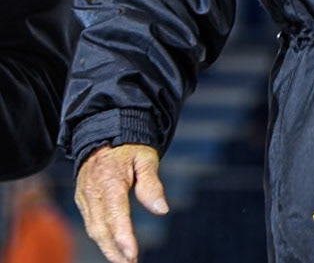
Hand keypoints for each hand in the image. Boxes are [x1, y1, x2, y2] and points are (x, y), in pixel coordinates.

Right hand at [75, 144, 166, 262]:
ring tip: (124, 261)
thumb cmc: (129, 146)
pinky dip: (101, 237)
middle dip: (114, 250)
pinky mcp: (82, 200)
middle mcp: (92, 192)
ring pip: (93, 229)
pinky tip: (113, 247)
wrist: (104, 133)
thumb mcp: (145, 158)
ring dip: (107, 247)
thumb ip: (151, 184)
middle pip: (100, 228)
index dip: (123, 236)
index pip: (115, 214)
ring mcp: (84, 197)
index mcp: (109, 181)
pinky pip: (90, 223)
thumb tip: (162, 210)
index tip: (132, 254)